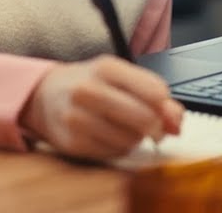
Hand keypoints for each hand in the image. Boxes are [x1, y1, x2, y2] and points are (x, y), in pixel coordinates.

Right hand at [20, 54, 184, 160]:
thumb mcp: (119, 77)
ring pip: (130, 139)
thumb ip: (154, 94)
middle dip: (154, 126)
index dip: (165, 105)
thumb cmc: (89, 84)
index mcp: (106, 67)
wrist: (44, 96)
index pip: (155, 91)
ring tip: (124, 127)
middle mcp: (88, 90)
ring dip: (135, 138)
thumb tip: (177, 122)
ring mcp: (77, 118)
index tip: (161, 107)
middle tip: (152, 126)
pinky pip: (113, 153)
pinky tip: (108, 136)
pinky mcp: (73, 142)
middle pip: (144, 118)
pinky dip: (118, 148)